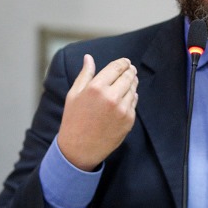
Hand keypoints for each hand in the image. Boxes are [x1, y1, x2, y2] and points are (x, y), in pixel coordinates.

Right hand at [57, 54, 138, 170]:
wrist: (79, 149)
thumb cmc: (74, 120)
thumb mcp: (74, 94)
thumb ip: (85, 74)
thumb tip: (89, 57)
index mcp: (96, 88)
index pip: (116, 67)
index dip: (123, 62)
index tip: (126, 61)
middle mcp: (111, 97)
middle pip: (128, 76)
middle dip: (130, 71)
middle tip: (130, 69)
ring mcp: (122, 109)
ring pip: (133, 88)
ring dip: (132, 82)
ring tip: (129, 80)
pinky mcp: (129, 120)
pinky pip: (134, 102)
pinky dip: (132, 97)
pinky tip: (126, 97)